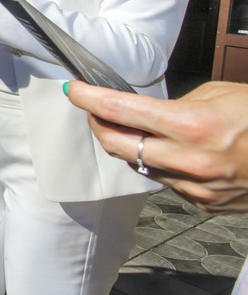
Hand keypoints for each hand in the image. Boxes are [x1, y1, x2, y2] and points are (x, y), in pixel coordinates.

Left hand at [66, 80, 247, 212]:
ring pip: (139, 166)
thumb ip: (178, 105)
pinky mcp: (204, 204)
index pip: (120, 111)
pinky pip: (165, 181)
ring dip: (128, 146)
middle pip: (117, 145)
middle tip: (94, 110)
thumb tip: (149, 112)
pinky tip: (167, 150)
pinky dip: (158, 164)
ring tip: (130, 127)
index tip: (75, 91)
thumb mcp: (220, 95)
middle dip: (99, 125)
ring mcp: (196, 187)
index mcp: (192, 126)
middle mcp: (189, 160)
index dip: (89, 100)